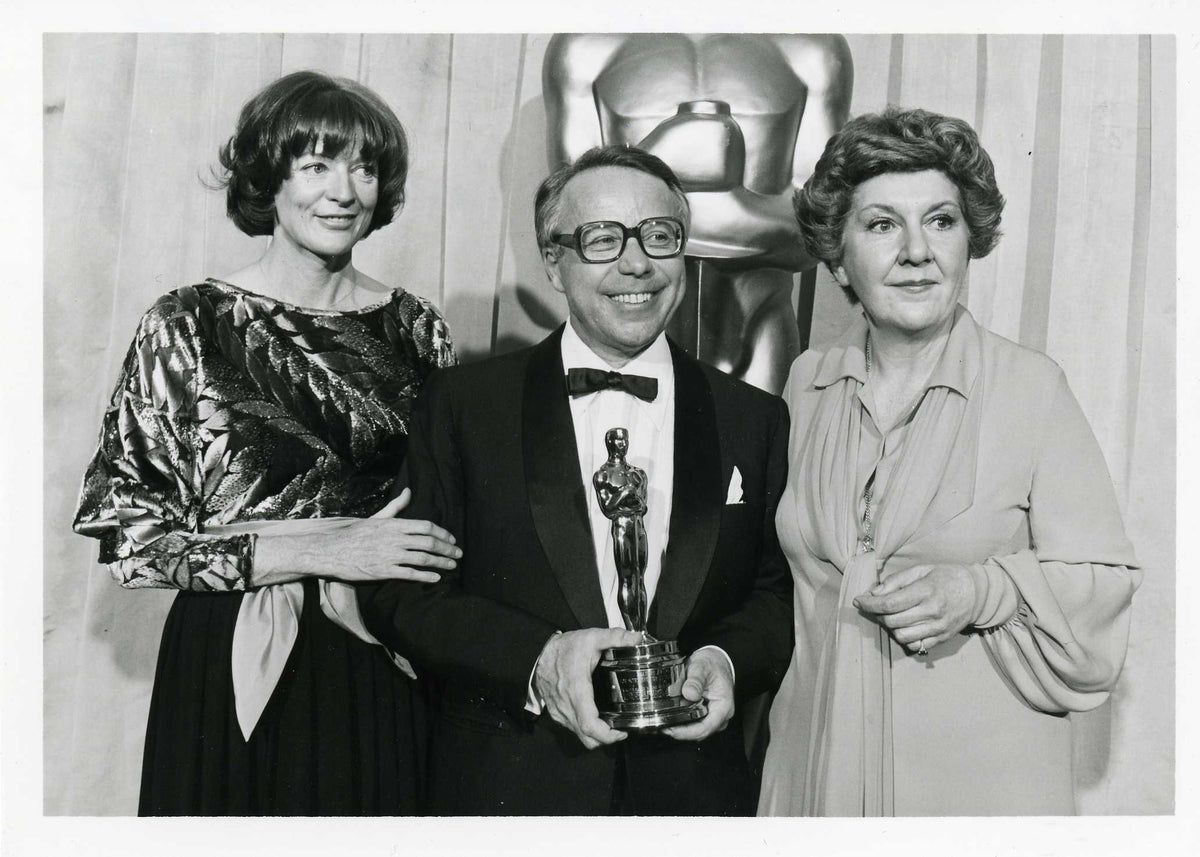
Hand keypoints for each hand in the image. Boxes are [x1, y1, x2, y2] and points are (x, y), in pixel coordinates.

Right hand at [251, 488, 461, 586]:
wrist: (331, 551)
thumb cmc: (353, 534)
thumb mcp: (376, 518)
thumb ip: (395, 507)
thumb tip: (408, 491)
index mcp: (393, 524)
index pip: (426, 526)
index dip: (442, 533)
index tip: (452, 539)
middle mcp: (394, 538)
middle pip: (429, 542)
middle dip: (447, 549)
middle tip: (458, 554)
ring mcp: (389, 555)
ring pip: (423, 558)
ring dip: (441, 562)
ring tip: (452, 566)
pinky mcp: (383, 571)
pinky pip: (409, 574)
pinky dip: (425, 576)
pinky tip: (436, 578)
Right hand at [534, 627, 642, 749]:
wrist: (538, 653)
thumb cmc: (565, 648)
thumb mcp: (591, 637)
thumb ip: (615, 637)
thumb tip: (637, 638)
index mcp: (577, 692)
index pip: (590, 726)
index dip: (608, 735)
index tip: (623, 732)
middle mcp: (566, 707)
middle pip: (587, 738)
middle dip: (606, 739)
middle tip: (621, 729)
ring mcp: (559, 712)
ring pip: (580, 735)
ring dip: (596, 735)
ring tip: (611, 723)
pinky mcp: (556, 713)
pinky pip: (573, 729)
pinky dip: (585, 729)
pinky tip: (595, 716)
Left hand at [661, 648, 734, 741]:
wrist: (716, 659)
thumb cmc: (713, 663)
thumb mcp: (702, 667)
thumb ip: (696, 680)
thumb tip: (689, 693)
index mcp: (723, 707)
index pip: (705, 728)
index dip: (686, 732)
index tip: (670, 729)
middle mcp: (720, 716)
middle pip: (699, 732)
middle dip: (679, 731)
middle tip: (660, 725)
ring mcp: (713, 716)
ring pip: (695, 730)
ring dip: (679, 728)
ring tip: (661, 721)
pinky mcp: (706, 714)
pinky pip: (694, 723)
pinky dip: (681, 722)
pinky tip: (669, 717)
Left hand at [853, 564, 977, 654]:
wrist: (977, 592)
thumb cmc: (945, 576)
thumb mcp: (921, 570)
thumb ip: (896, 581)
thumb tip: (874, 593)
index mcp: (925, 591)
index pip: (890, 603)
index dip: (869, 604)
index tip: (858, 601)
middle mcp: (932, 611)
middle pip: (892, 621)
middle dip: (877, 614)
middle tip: (875, 605)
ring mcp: (938, 627)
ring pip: (900, 635)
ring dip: (890, 626)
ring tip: (891, 615)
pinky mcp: (941, 638)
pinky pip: (914, 645)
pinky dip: (904, 638)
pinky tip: (905, 625)